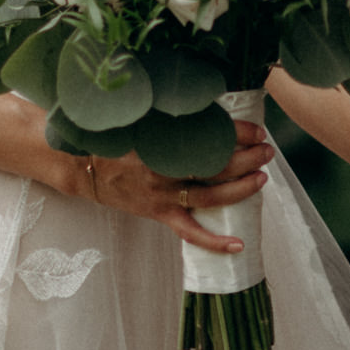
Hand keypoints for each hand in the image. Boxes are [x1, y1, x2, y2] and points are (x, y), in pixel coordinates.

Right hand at [85, 120, 273, 254]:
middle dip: (247, 158)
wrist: (83, 167)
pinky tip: (238, 244)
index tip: (256, 129)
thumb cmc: (113, 139)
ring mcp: (162, 195)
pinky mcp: (158, 213)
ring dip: (240, 189)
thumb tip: (205, 105)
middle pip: (216, 166)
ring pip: (210, 198)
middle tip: (266, 150)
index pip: (209, 136)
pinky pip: (190, 232)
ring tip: (262, 178)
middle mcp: (164, 169)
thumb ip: (170, 116)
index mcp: (161, 141)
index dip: (238, 133)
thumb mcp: (141, 118)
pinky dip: (214, 241)